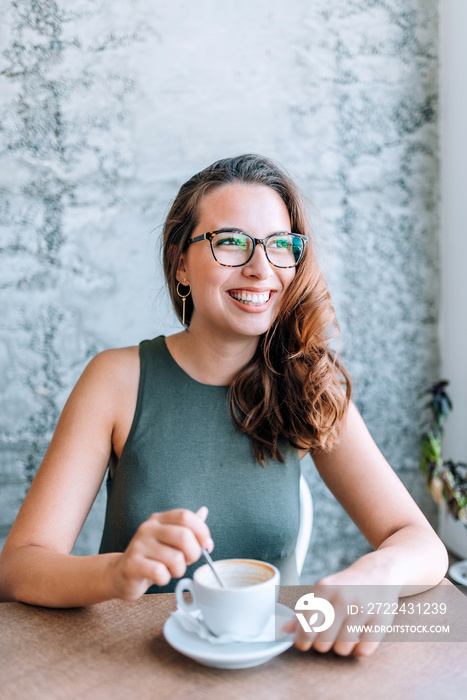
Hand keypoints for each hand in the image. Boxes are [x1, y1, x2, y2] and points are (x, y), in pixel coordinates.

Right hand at [109, 506, 213, 600]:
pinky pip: (159, 572)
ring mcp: (139, 545)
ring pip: (175, 558)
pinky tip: (159, 577)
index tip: (206, 545)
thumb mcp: (169, 540)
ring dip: (179, 570)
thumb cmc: (151, 557)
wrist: (121, 574)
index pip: (185, 516)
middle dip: (193, 553)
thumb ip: (187, 528)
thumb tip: (203, 511)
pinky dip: (165, 579)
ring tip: (170, 570)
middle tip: (188, 561)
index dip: (201, 531)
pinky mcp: (132, 564)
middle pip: (183, 535)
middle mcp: (148, 528)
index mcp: (159, 520)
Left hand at [282, 558, 400, 656]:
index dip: (302, 641)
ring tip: (343, 635)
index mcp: (324, 588)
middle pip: (322, 643)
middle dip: (322, 644)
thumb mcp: (324, 590)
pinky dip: (358, 650)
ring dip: (341, 647)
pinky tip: (358, 638)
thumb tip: (284, 631)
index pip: (306, 627)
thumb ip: (304, 611)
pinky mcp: (381, 620)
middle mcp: (343, 597)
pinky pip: (363, 651)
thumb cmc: (346, 585)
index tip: (303, 644)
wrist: (380, 571)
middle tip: (326, 637)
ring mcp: (363, 609)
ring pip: (342, 649)